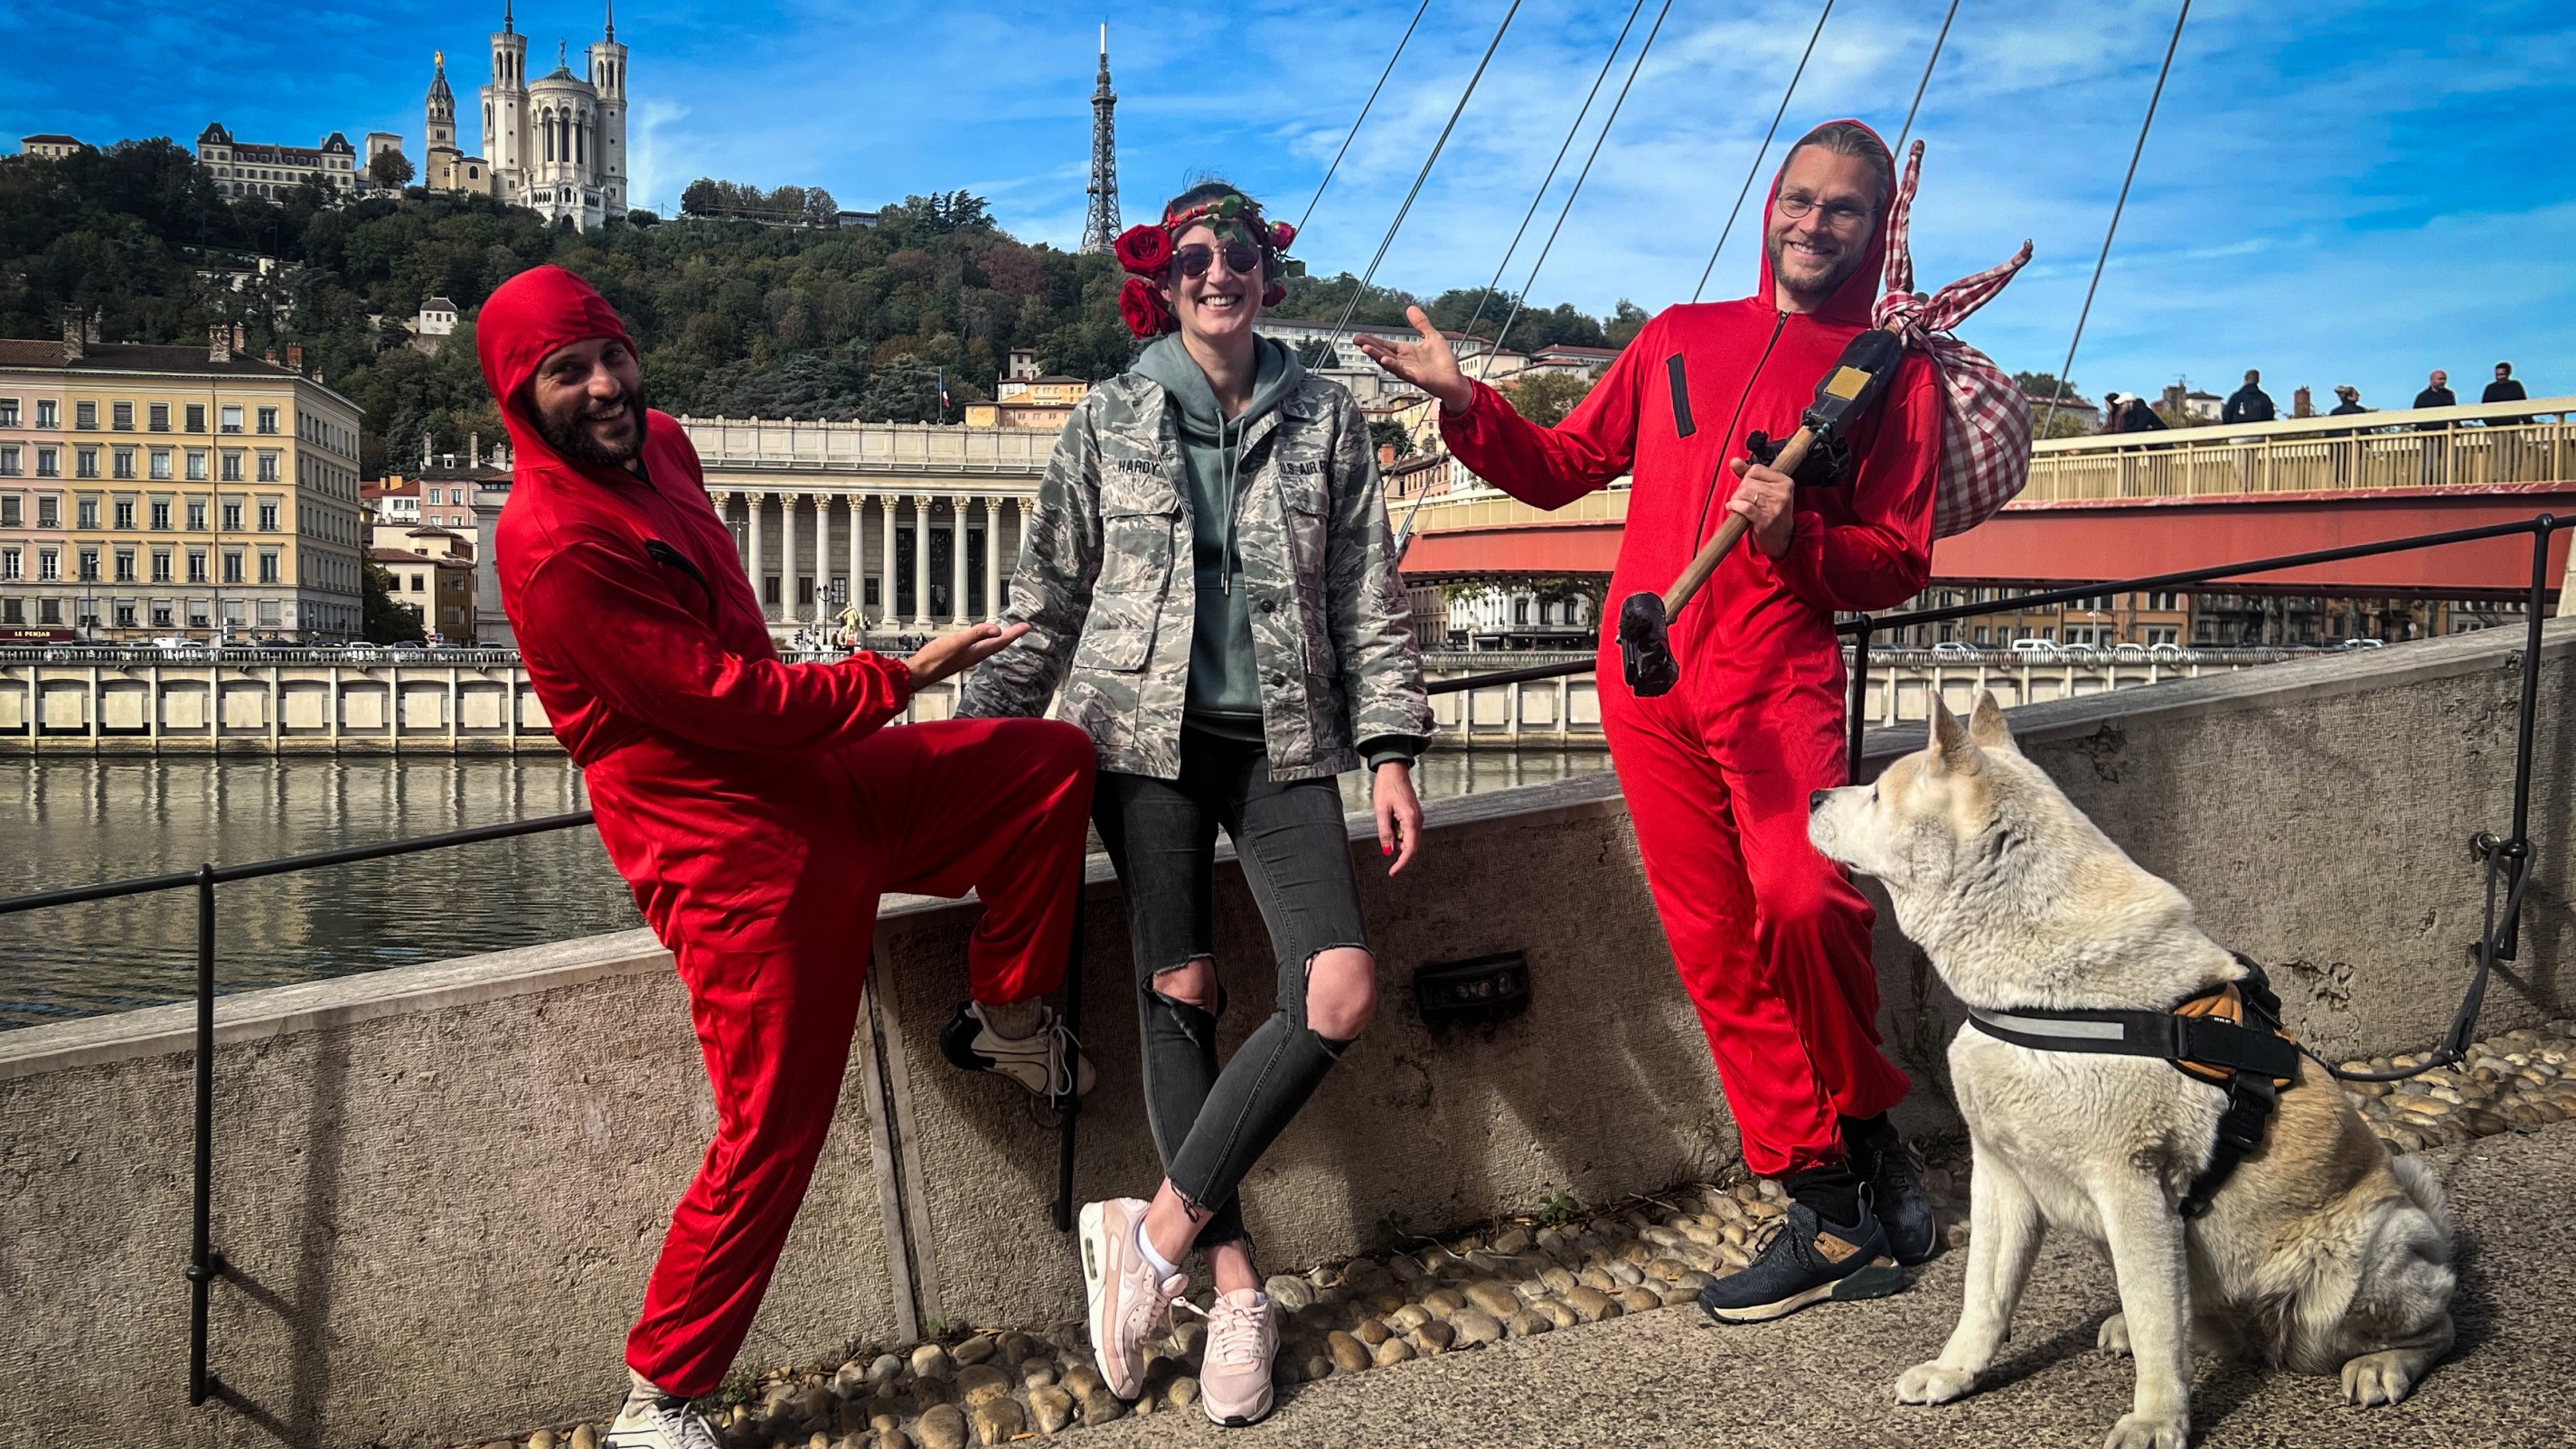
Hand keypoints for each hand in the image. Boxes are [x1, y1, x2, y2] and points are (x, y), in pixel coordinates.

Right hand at [903, 621, 1029, 686]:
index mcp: (977, 652)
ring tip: (1006, 633)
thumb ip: (977, 634)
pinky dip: (984, 641)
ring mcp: (966, 657)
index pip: (1001, 641)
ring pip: (988, 646)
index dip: (1015, 633)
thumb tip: (998, 630)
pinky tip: (981, 640)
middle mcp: (975, 656)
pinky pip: (977, 647)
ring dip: (999, 639)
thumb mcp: (957, 641)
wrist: (919, 673)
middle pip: (998, 644)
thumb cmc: (935, 659)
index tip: (1027, 626)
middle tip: (1021, 628)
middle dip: (1011, 635)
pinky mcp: (958, 656)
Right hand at [1353, 306, 1472, 413]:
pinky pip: (1401, 371)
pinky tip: (1384, 360)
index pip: (1385, 344)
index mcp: (1406, 352)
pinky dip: (1392, 365)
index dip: (1372, 340)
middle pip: (1382, 352)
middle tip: (1355, 340)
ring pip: (1388, 361)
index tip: (1359, 336)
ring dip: (1376, 355)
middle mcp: (1403, 361)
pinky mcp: (1415, 377)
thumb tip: (1410, 307)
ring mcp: (1408, 370)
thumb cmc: (1444, 362)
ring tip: (1364, 348)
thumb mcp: (1432, 336)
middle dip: (1369, 346)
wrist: (1455, 379)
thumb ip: (1421, 323)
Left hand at [1373, 761, 1423, 873]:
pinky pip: (1407, 829)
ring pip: (1407, 838)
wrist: (1394, 769)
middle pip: (1409, 845)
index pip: (1410, 849)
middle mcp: (1418, 820)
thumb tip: (1387, 850)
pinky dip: (1397, 830)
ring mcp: (1417, 817)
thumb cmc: (1387, 785)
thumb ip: (1385, 832)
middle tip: (1383, 837)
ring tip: (1385, 819)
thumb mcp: (1381, 811)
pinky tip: (1389, 817)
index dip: (1401, 863)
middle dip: (1396, 846)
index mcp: (1411, 820)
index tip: (1393, 872)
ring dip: (1395, 836)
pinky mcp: (1414, 814)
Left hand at [1725, 457, 1796, 558]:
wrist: (1783, 540)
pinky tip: (1732, 507)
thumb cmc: (1772, 513)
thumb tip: (1734, 460)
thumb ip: (1748, 474)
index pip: (1756, 469)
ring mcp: (1775, 507)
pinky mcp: (1766, 521)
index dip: (1746, 478)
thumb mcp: (1766, 491)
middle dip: (1740, 491)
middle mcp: (1782, 493)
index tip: (1748, 489)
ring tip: (1739, 507)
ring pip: (1745, 493)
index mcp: (1784, 481)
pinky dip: (1735, 506)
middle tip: (1743, 501)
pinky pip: (1745, 507)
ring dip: (1736, 500)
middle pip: (1748, 482)